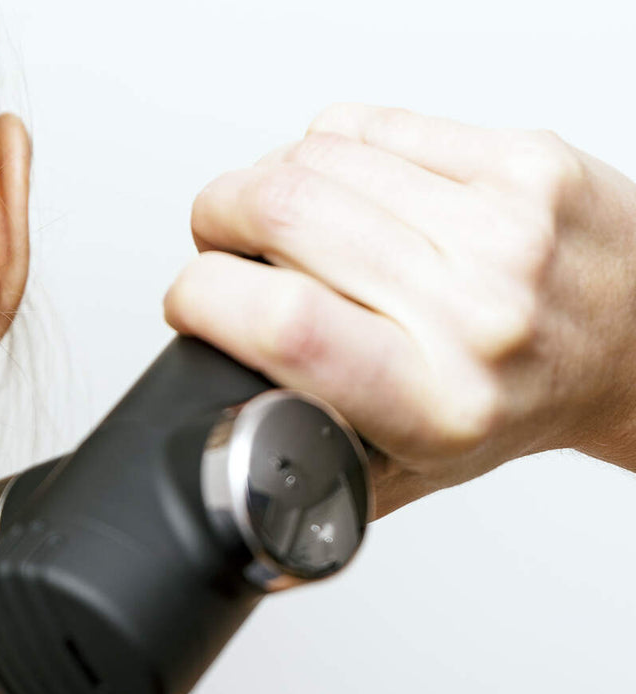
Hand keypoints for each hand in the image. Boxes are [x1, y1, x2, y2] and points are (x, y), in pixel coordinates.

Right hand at [164, 104, 635, 517]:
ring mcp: (501, 226)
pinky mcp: (517, 161)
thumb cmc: (516, 404)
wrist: (634, 342)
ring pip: (319, 157)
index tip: (188, 303)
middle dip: (216, 219)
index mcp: (432, 405)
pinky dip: (326, 149)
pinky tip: (334, 185)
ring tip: (268, 216)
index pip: (287, 326)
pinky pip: (371, 126)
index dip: (204, 297)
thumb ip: (313, 468)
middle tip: (216, 246)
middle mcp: (474, 312)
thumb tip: (225, 479)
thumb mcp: (408, 472)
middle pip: (287, 216)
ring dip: (262, 181)